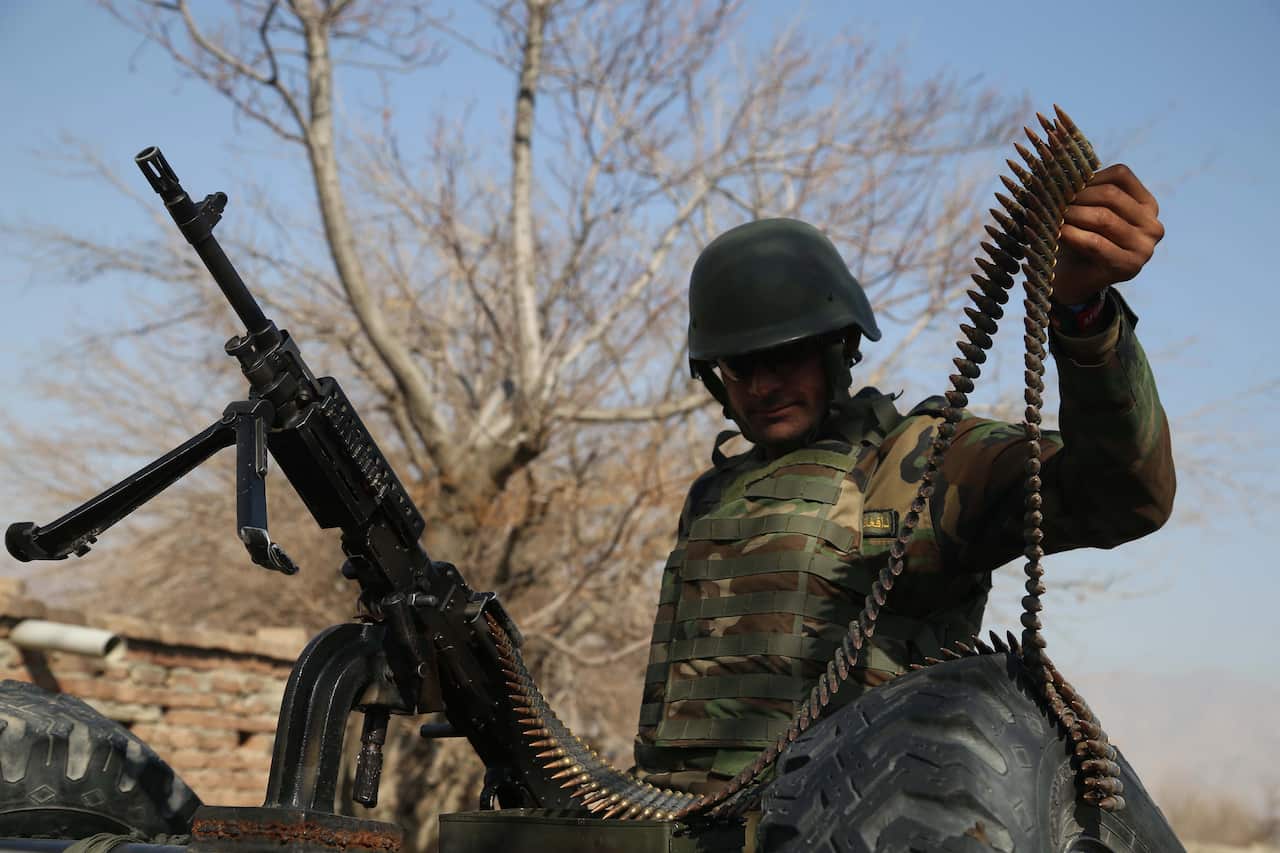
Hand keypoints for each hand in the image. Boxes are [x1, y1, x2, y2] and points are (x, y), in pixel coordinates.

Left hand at [1051, 164, 1164, 304]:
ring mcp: (1145, 248)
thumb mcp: (1083, 208)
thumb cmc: (1077, 238)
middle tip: (1049, 199)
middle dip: (1075, 196)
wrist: (1073, 280)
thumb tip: (1054, 147)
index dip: (1088, 176)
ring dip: (1071, 214)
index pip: (1121, 175)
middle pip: (1110, 196)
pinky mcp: (1129, 267)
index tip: (1060, 184)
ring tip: (1050, 214)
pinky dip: (1071, 234)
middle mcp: (1153, 225)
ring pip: (1103, 218)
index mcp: (1147, 204)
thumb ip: (1082, 186)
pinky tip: (1055, 231)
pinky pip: (1095, 243)